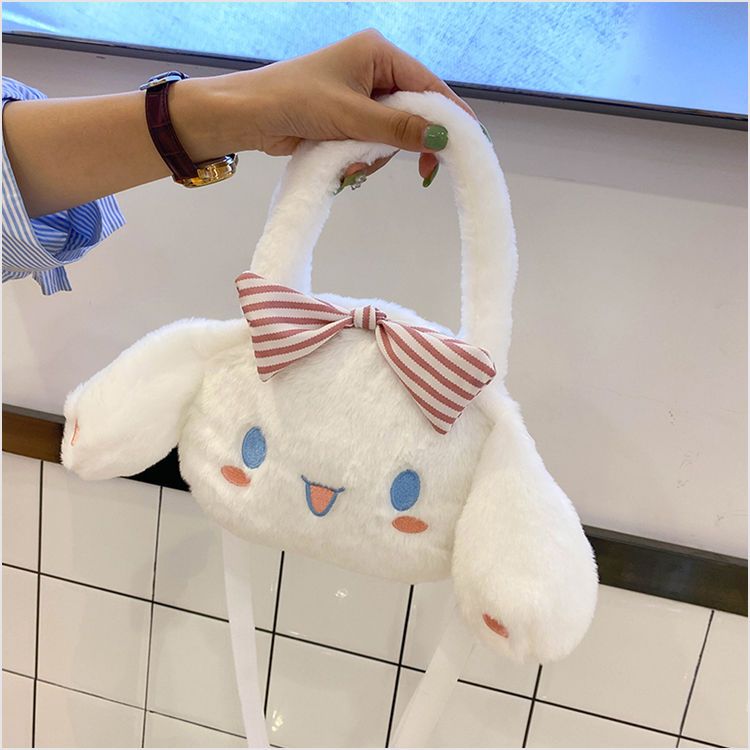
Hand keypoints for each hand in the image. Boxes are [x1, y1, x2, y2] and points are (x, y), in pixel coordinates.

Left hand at [197, 29, 475, 186]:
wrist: (248, 116)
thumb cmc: (297, 103)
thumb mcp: (352, 116)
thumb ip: (399, 129)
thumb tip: (444, 139)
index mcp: (378, 54)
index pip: (428, 85)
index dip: (450, 115)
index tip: (470, 144)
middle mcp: (372, 71)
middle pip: (412, 112)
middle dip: (404, 143)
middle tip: (418, 171)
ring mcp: (359, 96)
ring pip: (391, 134)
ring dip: (377, 156)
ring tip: (353, 165)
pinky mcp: (345, 119)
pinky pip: (371, 142)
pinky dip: (362, 158)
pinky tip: (345, 167)